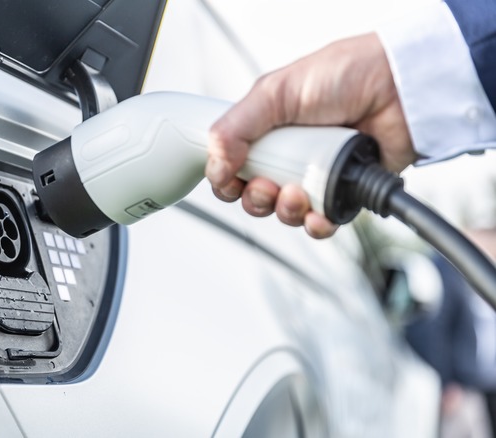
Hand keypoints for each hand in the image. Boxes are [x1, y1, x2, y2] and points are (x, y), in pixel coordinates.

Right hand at [206, 32, 416, 237]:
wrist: (400, 87)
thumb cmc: (345, 75)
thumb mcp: (275, 92)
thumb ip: (235, 128)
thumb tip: (215, 167)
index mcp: (265, 131)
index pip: (231, 168)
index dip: (226, 181)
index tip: (230, 179)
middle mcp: (287, 155)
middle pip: (254, 197)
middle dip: (256, 199)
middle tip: (268, 184)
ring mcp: (315, 175)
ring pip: (285, 213)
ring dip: (285, 211)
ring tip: (299, 192)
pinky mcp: (343, 192)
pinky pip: (321, 223)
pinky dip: (315, 225)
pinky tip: (318, 214)